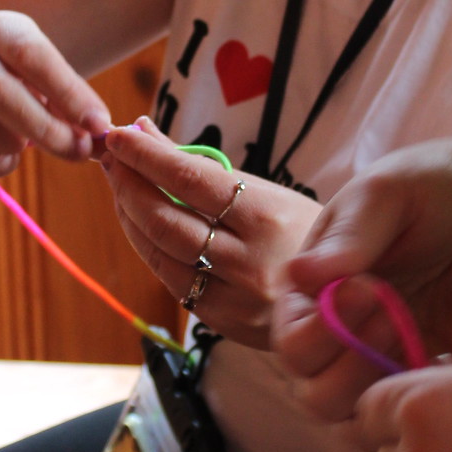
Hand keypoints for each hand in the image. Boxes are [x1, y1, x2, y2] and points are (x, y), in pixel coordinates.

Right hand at [0, 12, 112, 177]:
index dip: (67, 91)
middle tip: (77, 151)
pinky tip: (6, 159)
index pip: (31, 54)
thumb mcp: (43, 76)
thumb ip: (70, 103)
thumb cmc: (18, 79)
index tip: (99, 123)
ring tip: (27, 148)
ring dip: (4, 139)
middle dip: (42, 125)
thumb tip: (104, 138)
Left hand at [101, 118, 320, 347]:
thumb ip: (199, 162)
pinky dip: (149, 248)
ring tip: (119, 187)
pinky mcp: (222, 322)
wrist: (340, 294)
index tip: (118, 137)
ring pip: (160, 254)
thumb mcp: (262, 189)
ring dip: (129, 216)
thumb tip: (142, 129)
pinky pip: (171, 280)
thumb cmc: (297, 229)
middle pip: (167, 220)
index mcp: (268, 216)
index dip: (147, 156)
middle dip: (129, 185)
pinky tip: (140, 225)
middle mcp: (252, 261)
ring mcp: (235, 298)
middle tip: (110, 159)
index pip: (192, 179)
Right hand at [270, 141, 451, 418]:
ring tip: (414, 333)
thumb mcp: (386, 196)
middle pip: (313, 394)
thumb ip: (348, 237)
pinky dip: (423, 400)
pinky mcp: (427, 375)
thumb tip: (298, 273)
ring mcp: (382, 361)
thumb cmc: (429, 189)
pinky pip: (410, 416)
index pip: (290, 344)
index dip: (324, 330)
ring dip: (381, 386)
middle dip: (351, 363)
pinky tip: (446, 354)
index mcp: (311, 294)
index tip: (369, 285)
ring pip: (355, 419)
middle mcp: (337, 336)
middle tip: (393, 314)